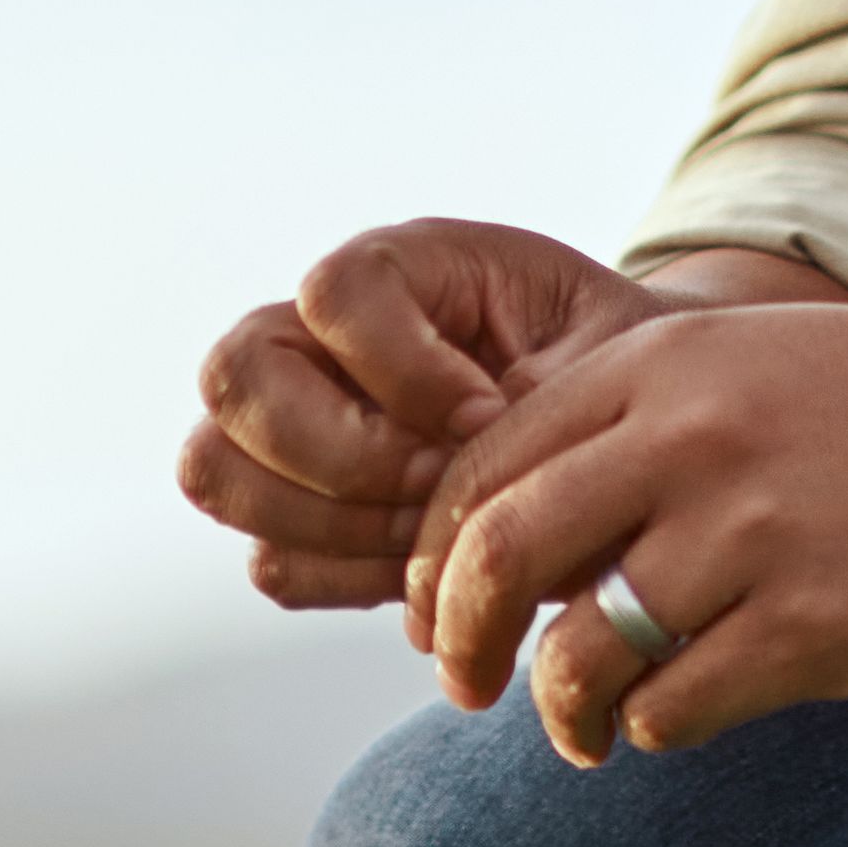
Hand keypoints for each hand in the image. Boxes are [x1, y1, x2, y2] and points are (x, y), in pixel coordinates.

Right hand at [177, 219, 661, 612]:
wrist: (628, 433)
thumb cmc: (615, 372)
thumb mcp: (605, 355)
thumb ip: (530, 398)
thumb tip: (450, 484)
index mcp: (400, 268)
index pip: (333, 293)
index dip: (404, 368)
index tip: (493, 415)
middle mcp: (318, 337)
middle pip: (234, 377)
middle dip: (340, 454)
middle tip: (440, 485)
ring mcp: (291, 426)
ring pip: (219, 472)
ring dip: (335, 522)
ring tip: (437, 532)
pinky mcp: (299, 514)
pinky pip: (272, 563)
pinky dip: (349, 578)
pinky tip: (426, 567)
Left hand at [406, 298, 847, 766]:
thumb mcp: (741, 365)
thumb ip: (624, 431)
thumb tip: (495, 549)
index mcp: (660, 363)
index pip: (481, 467)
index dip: (436, 555)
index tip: (438, 608)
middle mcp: (690, 439)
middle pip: (498, 559)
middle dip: (459, 642)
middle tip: (464, 684)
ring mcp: (751, 536)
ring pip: (579, 657)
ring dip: (562, 710)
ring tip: (582, 727)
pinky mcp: (811, 628)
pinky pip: (672, 709)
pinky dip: (650, 729)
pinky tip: (671, 717)